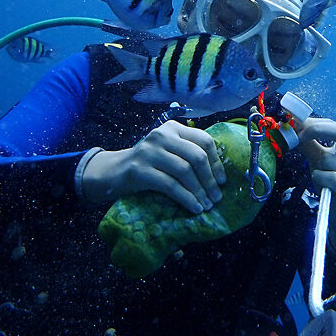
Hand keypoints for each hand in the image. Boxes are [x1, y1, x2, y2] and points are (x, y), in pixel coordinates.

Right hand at [80, 120, 226, 213]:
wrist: (113, 171)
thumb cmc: (147, 164)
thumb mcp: (168, 151)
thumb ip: (188, 154)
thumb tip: (219, 175)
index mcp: (173, 128)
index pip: (204, 140)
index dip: (217, 162)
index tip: (222, 181)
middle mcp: (161, 135)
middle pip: (196, 156)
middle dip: (210, 180)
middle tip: (217, 197)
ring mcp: (149, 151)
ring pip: (184, 171)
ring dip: (199, 191)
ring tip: (206, 205)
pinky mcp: (139, 170)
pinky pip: (170, 185)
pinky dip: (186, 198)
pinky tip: (193, 208)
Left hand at [298, 118, 335, 261]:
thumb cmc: (332, 182)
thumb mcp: (319, 159)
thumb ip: (309, 143)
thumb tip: (293, 126)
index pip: (335, 125)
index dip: (313, 123)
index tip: (293, 124)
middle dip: (317, 130)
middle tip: (298, 134)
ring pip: (328, 160)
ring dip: (316, 168)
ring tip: (321, 178)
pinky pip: (330, 178)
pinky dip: (320, 180)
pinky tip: (325, 187)